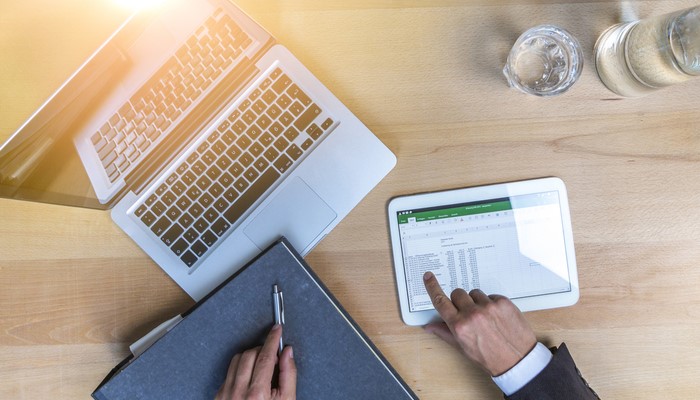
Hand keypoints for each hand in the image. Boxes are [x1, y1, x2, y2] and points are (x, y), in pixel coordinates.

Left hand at [215, 325, 295, 399]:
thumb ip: (289, 375)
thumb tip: (287, 352)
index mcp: (257, 394)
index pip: (265, 356)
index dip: (272, 339)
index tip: (277, 329)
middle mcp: (238, 392)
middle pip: (249, 354)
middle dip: (263, 350)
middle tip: (274, 357)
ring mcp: (225, 394)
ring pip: (236, 361)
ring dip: (250, 358)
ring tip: (262, 368)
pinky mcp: (219, 397)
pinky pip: (228, 373)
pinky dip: (240, 370)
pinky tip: (250, 379)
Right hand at [422, 271, 536, 375]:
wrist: (517, 360)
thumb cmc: (490, 357)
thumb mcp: (463, 347)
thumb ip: (444, 332)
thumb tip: (430, 326)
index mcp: (459, 326)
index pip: (440, 301)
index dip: (432, 287)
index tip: (428, 277)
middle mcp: (472, 314)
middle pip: (457, 293)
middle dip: (460, 301)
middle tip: (467, 313)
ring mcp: (488, 307)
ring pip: (474, 293)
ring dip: (476, 301)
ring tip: (484, 317)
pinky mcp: (503, 302)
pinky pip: (491, 295)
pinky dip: (491, 303)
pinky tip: (495, 316)